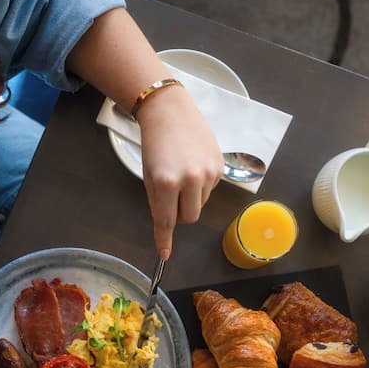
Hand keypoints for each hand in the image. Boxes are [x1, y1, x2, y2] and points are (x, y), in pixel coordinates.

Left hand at [137, 85, 222, 258]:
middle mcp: (190, 179)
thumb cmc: (154, 145)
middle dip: (179, 213)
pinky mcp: (220, 167)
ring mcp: (208, 173)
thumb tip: (165, 230)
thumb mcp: (149, 176)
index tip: (164, 255)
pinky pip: (210, 189)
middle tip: (171, 196)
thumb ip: (158, 203)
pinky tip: (193, 165)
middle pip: (189, 218)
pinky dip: (200, 185)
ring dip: (191, 198)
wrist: (171, 112)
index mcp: (166, 182)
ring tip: (182, 173)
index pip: (167, 220)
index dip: (164, 240)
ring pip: (200, 204)